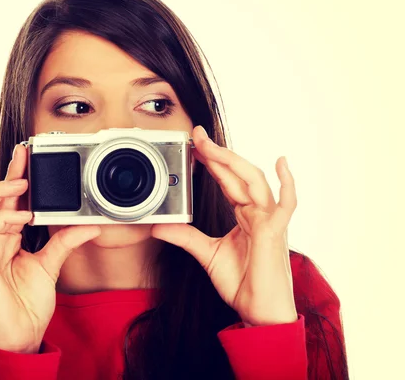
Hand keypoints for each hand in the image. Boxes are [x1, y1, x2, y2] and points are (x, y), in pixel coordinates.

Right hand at [0, 143, 100, 352]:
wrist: (21, 334)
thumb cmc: (28, 302)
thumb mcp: (51, 264)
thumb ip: (65, 242)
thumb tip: (88, 224)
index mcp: (6, 238)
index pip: (8, 202)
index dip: (16, 179)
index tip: (29, 158)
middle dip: (7, 174)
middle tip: (23, 155)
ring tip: (22, 183)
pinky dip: (3, 219)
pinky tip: (23, 217)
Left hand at [152, 126, 297, 326]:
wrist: (258, 311)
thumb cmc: (242, 283)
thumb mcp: (207, 254)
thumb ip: (185, 237)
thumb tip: (158, 227)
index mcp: (245, 214)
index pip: (227, 179)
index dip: (212, 160)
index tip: (194, 144)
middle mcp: (258, 212)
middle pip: (238, 173)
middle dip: (217, 152)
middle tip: (196, 135)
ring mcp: (269, 220)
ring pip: (253, 180)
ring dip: (232, 160)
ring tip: (210, 145)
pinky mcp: (274, 232)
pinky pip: (287, 204)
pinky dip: (288, 183)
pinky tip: (281, 163)